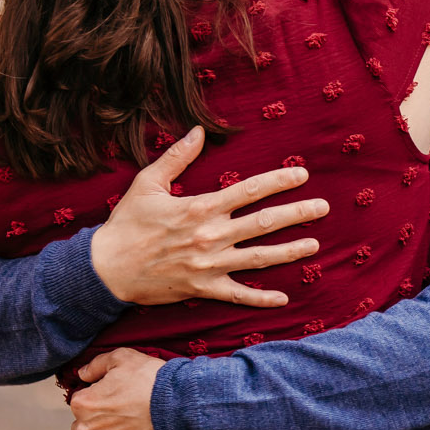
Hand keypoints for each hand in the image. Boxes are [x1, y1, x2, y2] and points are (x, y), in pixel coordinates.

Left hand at [58, 349, 167, 429]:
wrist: (176, 408)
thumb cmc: (151, 379)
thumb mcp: (123, 357)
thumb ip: (96, 364)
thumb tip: (81, 374)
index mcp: (83, 402)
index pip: (80, 402)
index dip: (96, 398)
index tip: (112, 397)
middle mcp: (83, 429)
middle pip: (79, 428)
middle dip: (90, 424)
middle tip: (112, 420)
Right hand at [88, 127, 328, 306]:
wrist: (106, 270)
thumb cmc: (126, 224)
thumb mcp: (147, 183)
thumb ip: (176, 157)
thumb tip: (197, 131)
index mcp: (200, 208)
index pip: (248, 191)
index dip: (278, 182)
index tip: (301, 175)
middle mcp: (211, 236)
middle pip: (264, 223)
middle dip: (297, 214)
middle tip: (323, 208)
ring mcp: (210, 266)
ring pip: (260, 258)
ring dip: (290, 251)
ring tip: (315, 245)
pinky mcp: (203, 289)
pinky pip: (239, 295)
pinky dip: (262, 298)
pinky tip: (284, 298)